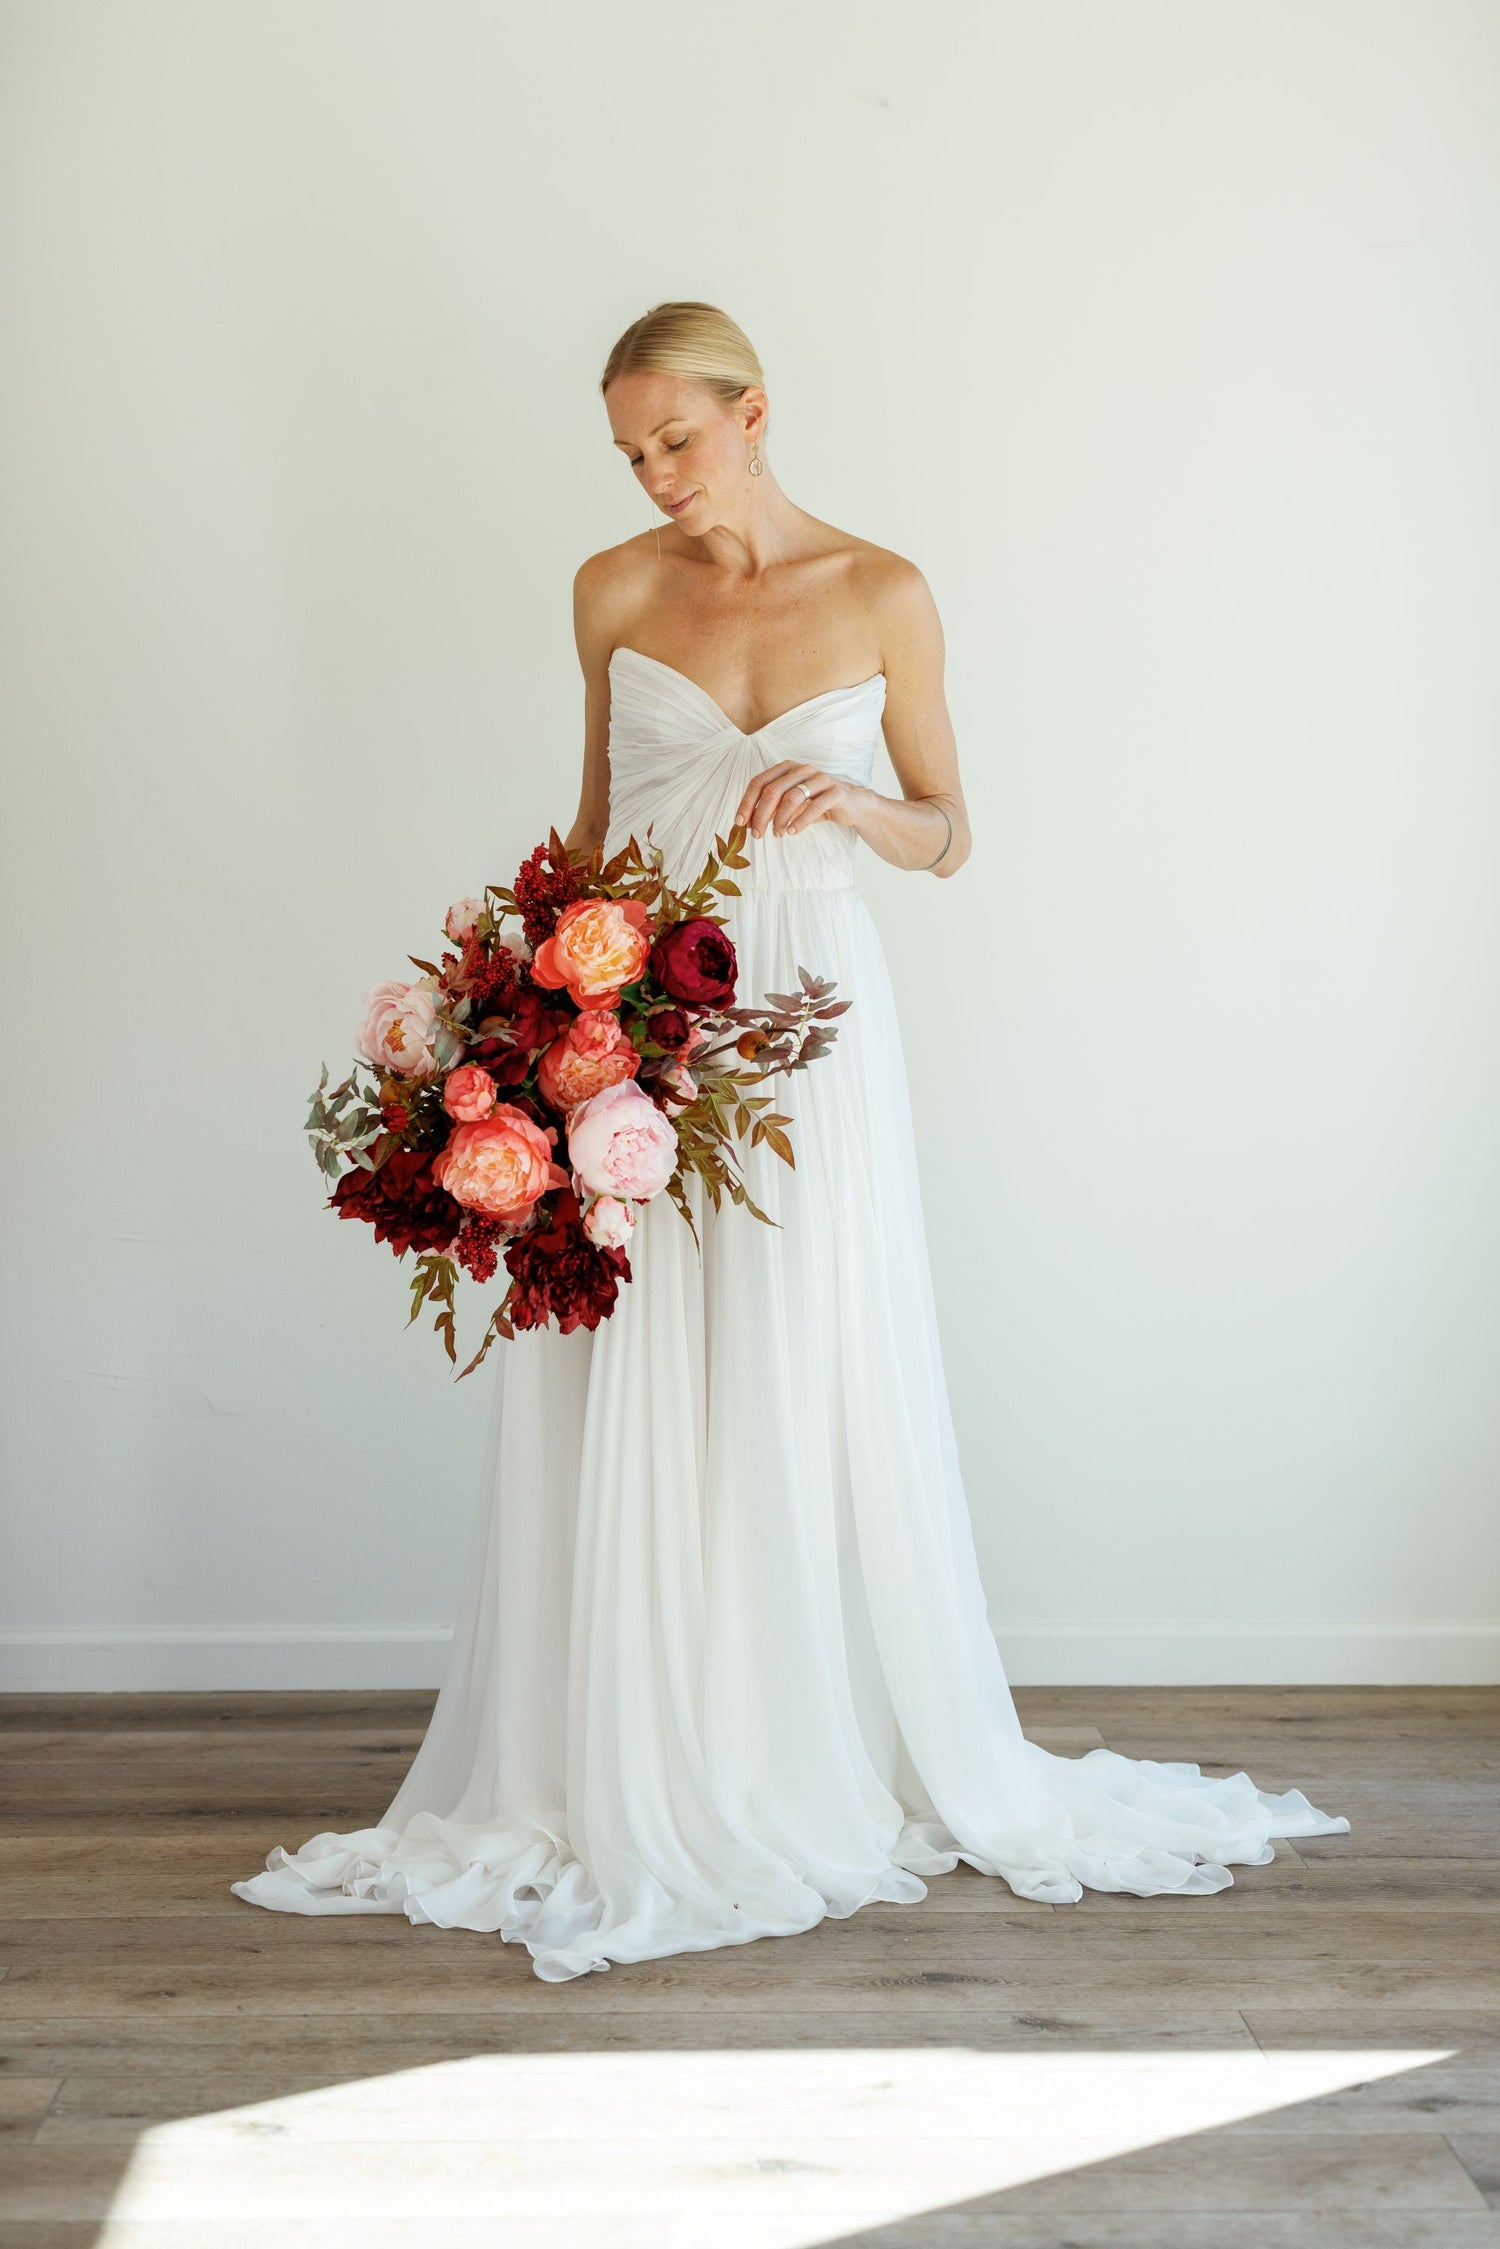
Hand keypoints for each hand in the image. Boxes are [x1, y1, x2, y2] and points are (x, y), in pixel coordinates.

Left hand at [735, 761, 864, 839]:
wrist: (852, 805)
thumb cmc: (817, 803)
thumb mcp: (791, 805)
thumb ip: (771, 809)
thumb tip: (747, 822)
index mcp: (787, 768)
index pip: (759, 782)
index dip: (747, 802)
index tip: (739, 822)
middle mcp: (802, 769)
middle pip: (773, 790)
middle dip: (761, 814)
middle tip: (756, 834)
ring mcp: (820, 778)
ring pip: (792, 797)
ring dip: (780, 819)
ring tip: (777, 834)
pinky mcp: (836, 792)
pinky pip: (814, 806)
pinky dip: (800, 821)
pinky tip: (792, 832)